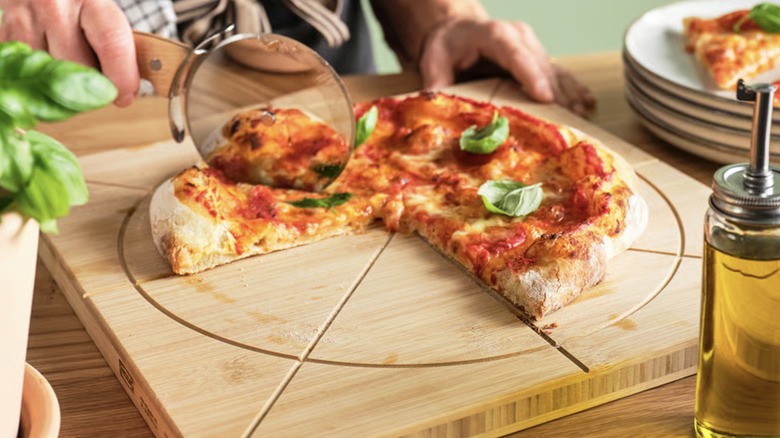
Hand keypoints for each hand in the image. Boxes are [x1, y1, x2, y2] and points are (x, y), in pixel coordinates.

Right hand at [0, 0, 138, 105]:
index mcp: (90, 0)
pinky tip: (47, 71)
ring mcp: (24, 20)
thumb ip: (116, 50)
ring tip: (70, 76)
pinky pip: (26, 74)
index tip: (125, 96)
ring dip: (63, 88)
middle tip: (96, 87)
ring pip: (50, 77)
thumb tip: (124, 94)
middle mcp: (54, 6)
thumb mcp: (102, 17)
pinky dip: (39, 80)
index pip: (112, 45)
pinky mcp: (4, 34)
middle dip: (93, 88)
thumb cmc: (77, 7)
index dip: (122, 79)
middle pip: (80, 69)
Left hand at [419, 19, 594, 115]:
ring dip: (569, 94)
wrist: (458, 31)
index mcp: (494, 34)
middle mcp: (519, 38)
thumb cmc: (446, 47)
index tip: (544, 97)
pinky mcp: (538, 59)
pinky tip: (587, 105)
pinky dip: (573, 89)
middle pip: (541, 66)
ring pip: (555, 71)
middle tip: (569, 121)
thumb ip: (436, 82)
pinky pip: (560, 74)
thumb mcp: (434, 60)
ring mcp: (533, 47)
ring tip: (582, 118)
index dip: (531, 75)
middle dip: (556, 93)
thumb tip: (436, 106)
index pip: (515, 54)